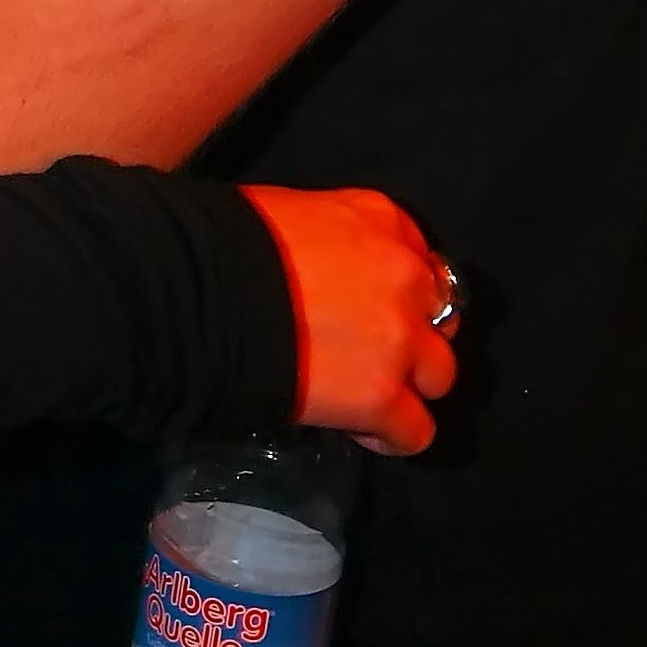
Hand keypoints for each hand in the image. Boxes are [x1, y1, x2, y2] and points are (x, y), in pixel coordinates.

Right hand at [242, 185, 457, 455]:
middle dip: (410, 334)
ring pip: (439, 375)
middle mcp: (404, 276)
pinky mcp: (383, 397)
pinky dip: (392, 435)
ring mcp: (400, 339)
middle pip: (439, 315)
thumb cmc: (230, 239)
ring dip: (408, 385)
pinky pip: (416, 431)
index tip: (366, 301)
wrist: (206, 290)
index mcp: (379, 219)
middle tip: (367, 348)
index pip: (417, 253)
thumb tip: (316, 267)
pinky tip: (361, 429)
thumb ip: (327, 239)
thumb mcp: (289, 212)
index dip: (393, 286)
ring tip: (366, 394)